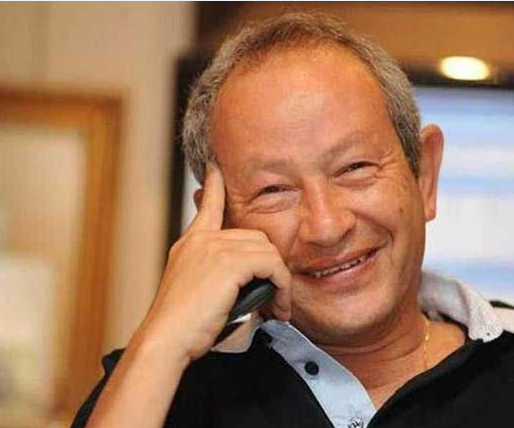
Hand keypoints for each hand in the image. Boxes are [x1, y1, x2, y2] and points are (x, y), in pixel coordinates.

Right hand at [136, 162, 291, 362]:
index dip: (214, 184)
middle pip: (256, 238)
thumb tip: (250, 282)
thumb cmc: (182, 325)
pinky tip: (277, 305)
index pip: (208, 204)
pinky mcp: (228, 262)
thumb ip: (217, 276)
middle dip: (271, 267)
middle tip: (276, 298)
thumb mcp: (196, 291)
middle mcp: (202, 240)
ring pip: (267, 251)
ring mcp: (214, 248)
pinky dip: (282, 285)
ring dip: (279, 280)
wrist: (167, 339)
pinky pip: (272, 265)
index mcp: (191, 243)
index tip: (215, 165)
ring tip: (277, 307)